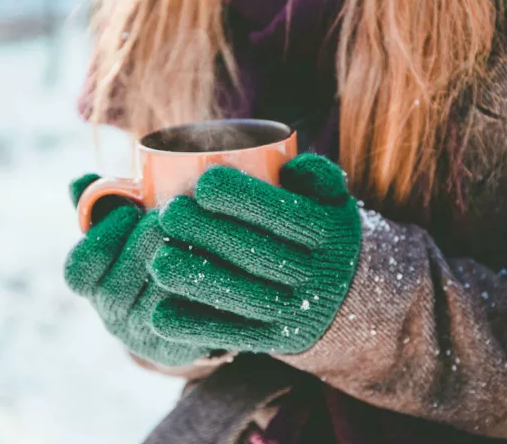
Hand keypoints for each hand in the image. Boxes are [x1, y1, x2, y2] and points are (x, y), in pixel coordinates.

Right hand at [64, 174, 211, 365]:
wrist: (179, 315)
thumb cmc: (147, 258)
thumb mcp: (123, 231)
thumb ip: (101, 206)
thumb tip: (79, 182)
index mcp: (91, 286)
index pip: (78, 269)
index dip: (101, 238)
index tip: (130, 210)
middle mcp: (112, 315)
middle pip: (117, 287)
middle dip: (146, 243)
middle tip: (172, 215)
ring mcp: (144, 336)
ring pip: (156, 303)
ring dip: (178, 265)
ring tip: (199, 233)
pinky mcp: (180, 348)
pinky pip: (191, 322)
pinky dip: (205, 290)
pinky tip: (221, 262)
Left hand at [148, 154, 361, 354]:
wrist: (347, 297)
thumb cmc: (320, 234)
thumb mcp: (333, 201)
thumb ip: (317, 175)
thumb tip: (288, 166)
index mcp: (330, 233)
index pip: (284, 213)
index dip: (241, 197)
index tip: (203, 183)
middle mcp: (318, 274)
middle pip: (256, 253)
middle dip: (208, 232)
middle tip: (169, 213)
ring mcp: (296, 311)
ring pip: (241, 297)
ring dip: (196, 279)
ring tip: (159, 260)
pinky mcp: (276, 340)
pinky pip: (233, 335)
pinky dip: (195, 327)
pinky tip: (161, 314)